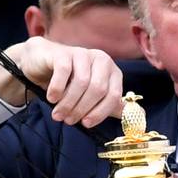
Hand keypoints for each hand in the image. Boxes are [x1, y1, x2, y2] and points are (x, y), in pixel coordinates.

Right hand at [0, 37, 122, 125]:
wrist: (42, 62)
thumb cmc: (68, 82)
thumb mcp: (91, 95)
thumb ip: (110, 104)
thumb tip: (135, 115)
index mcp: (112, 71)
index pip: (114, 95)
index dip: (101, 112)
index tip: (86, 124)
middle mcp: (101, 60)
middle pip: (98, 89)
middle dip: (82, 109)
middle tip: (68, 120)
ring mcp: (83, 54)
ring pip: (81, 82)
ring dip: (68, 103)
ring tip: (58, 114)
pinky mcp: (64, 53)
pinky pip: (64, 71)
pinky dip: (58, 88)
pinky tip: (52, 98)